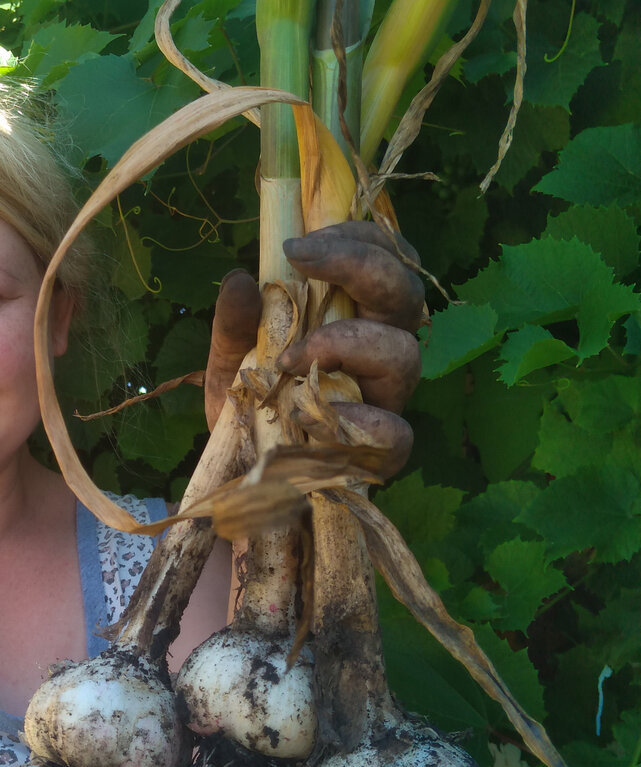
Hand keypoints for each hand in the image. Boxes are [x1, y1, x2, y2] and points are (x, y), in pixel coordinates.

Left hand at [204, 222, 423, 474]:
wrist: (244, 477)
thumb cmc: (250, 409)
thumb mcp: (231, 361)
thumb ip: (234, 323)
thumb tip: (242, 280)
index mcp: (357, 320)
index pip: (386, 262)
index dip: (357, 240)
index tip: (298, 245)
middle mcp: (381, 354)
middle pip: (406, 295)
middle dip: (362, 267)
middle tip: (304, 262)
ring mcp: (385, 401)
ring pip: (405, 356)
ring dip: (350, 343)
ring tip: (294, 358)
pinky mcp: (379, 451)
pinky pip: (398, 435)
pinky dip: (366, 423)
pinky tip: (322, 419)